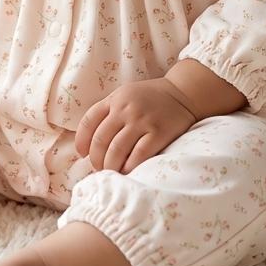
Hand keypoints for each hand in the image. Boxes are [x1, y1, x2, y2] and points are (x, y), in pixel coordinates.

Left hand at [74, 77, 198, 174]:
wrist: (183, 93)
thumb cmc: (151, 98)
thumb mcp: (126, 95)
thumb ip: (109, 111)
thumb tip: (91, 142)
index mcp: (114, 99)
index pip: (89, 121)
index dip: (82, 141)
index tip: (83, 154)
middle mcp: (125, 109)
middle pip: (101, 140)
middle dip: (96, 159)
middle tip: (99, 168)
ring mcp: (142, 121)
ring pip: (116, 150)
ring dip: (110, 166)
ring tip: (111, 172)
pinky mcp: (158, 133)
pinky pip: (138, 154)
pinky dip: (129, 166)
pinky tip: (127, 171)